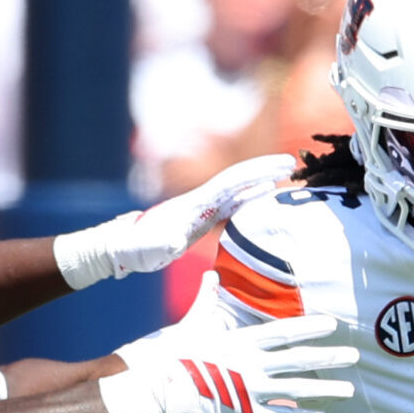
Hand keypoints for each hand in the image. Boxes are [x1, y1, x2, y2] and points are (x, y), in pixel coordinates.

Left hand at [53, 154, 295, 289]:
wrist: (121, 247)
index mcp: (195, 204)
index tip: (282, 165)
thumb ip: (165, 244)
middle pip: (238, 180)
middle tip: (292, 164)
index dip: (258, 172)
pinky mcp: (199, 222)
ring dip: (259, 184)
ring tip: (285, 180)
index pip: (232, 181)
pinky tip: (261, 204)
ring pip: (236, 192)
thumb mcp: (152, 248)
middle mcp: (201, 202)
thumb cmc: (136, 248)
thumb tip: (177, 241)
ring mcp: (200, 210)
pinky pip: (230, 208)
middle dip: (265, 170)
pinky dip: (249, 202)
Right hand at [98, 313, 356, 412]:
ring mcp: (250, 389)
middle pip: (299, 359)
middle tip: (355, 355)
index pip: (284, 331)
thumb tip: (211, 273)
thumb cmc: (171, 352)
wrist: (155, 386)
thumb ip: (207, 298)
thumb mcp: (192, 321)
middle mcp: (252, 364)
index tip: (332, 324)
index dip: (310, 327)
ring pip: (297, 389)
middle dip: (329, 357)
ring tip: (350, 390)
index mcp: (242, 340)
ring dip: (326, 389)